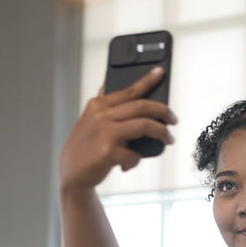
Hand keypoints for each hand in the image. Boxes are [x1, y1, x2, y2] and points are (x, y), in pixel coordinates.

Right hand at [59, 67, 177, 191]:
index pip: (129, 90)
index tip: (160, 72)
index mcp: (98, 105)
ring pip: (145, 125)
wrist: (72, 174)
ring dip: (162, 133)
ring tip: (168, 139)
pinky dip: (136, 159)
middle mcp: (101, 115)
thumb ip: (101, 104)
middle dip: (163, 111)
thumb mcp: (89, 120)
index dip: (147, 80)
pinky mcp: (108, 151)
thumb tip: (108, 83)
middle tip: (173, 119)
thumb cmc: (84, 147)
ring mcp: (105, 133)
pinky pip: (135, 154)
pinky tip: (128, 163)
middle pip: (142, 106)